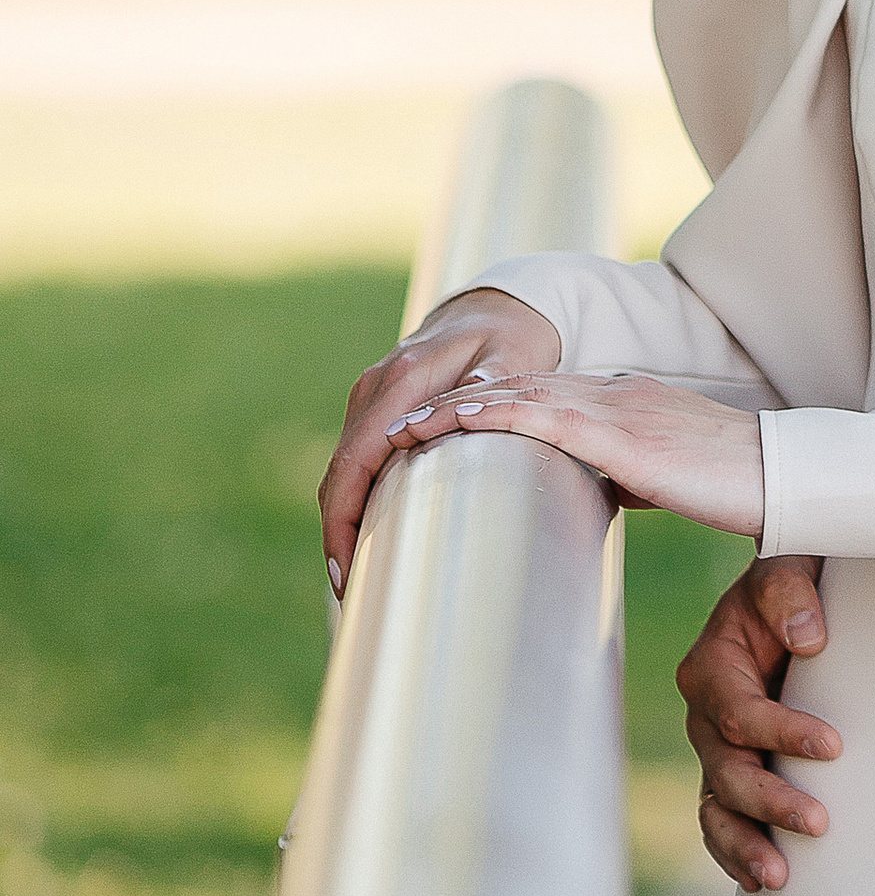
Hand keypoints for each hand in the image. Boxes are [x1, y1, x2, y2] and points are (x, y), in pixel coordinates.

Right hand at [320, 286, 563, 588]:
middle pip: (340, 469)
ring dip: (344, 517)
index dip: (344, 517)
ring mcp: (371, 392)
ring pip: (344, 466)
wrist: (503, 305)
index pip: (357, 457)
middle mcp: (377, 383)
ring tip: (357, 575)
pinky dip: (355, 496)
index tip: (348, 570)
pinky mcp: (375, 403)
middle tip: (350, 590)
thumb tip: (458, 417)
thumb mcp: (515, 357)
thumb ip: (489, 386)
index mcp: (407, 375)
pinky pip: (356, 456)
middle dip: (338, 531)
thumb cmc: (516, 337)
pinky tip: (367, 533)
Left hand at [385, 368, 765, 538]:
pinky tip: (457, 422)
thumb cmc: (734, 482)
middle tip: (397, 422)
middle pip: (515, 388)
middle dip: (452, 404)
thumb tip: (603, 490)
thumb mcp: (668, 472)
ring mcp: (616, 408)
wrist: (780, 474)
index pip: (538, 395)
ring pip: (517, 397)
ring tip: (402, 427)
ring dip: (454, 410)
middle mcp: (612, 393)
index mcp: (622, 400)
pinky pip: (543, 418)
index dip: (484, 404)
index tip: (438, 421)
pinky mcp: (621, 436)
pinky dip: (494, 416)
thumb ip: (630, 470)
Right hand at [679, 556, 837, 891]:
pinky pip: (722, 822)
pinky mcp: (732, 773)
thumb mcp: (787, 568)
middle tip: (820, 823)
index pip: (741, 713)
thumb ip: (789, 594)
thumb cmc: (792, 587)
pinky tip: (763, 883)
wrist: (789, 604)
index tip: (835, 746)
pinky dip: (735, 853)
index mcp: (711, 667)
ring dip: (746, 845)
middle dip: (770, 802)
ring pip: (718, 809)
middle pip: (728, 771)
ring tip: (780, 878)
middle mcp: (704, 716)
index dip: (784, 733)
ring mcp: (715, 751)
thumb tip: (809, 639)